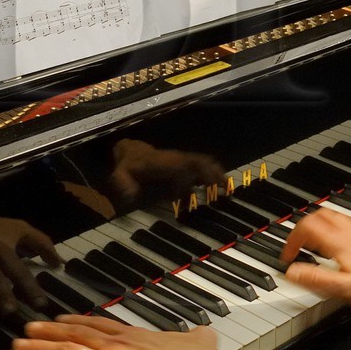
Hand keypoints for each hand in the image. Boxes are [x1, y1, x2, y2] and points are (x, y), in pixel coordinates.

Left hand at [13, 314, 220, 349]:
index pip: (98, 323)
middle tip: (28, 327)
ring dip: (39, 348)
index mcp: (133, 334)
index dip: (78, 320)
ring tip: (18, 347)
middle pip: (74, 332)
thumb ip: (197, 335)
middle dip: (49, 330)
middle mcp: (114, 343)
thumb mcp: (198, 339)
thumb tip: (206, 334)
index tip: (62, 318)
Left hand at [107, 139, 223, 208]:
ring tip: (229, 191)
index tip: (213, 182)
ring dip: (217, 175)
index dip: (200, 171)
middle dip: (215, 174)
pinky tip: (218, 191)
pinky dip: (212, 178)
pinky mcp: (184, 169)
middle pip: (202, 163)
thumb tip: (131, 195)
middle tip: (227, 190)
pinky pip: (202, 171)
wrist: (130, 154)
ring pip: (205, 165)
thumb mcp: (121, 174)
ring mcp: (182, 164)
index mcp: (166, 162)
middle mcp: (178, 161)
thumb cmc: (128, 166)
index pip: (188, 163)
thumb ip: (124, 183)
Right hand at [280, 208, 350, 315]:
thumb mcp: (344, 289)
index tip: (288, 256)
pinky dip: (335, 227)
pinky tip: (338, 242)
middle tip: (297, 245)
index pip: (307, 227)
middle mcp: (350, 234)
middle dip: (302, 227)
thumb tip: (291, 272)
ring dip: (318, 223)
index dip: (292, 240)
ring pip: (334, 215)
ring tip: (312, 241)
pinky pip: (348, 223)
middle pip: (319, 215)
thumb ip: (316, 279)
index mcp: (340, 243)